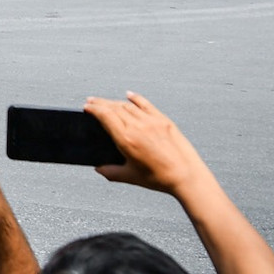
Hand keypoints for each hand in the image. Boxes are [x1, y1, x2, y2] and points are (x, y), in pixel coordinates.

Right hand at [85, 92, 206, 195]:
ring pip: (128, 105)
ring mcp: (151, 121)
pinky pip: (146, 104)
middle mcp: (138, 127)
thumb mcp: (130, 177)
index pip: (105, 116)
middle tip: (91, 101)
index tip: (86, 107)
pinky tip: (129, 95)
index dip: (93, 109)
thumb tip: (98, 168)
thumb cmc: (160, 178)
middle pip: (114, 107)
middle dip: (100, 103)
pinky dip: (135, 98)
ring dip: (114, 102)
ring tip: (107, 102)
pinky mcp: (163, 121)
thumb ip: (111, 172)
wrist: (187, 176)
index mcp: (126, 139)